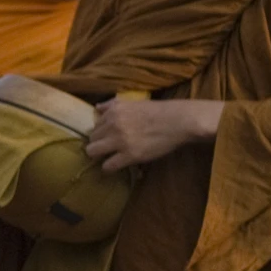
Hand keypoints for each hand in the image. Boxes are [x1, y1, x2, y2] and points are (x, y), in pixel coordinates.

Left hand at [83, 98, 222, 171]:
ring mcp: (120, 141)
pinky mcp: (129, 155)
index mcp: (114, 111)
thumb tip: (97, 107)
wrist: (178, 121)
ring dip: (100, 156)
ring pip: (93, 152)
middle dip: (98, 145)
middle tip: (109, 149)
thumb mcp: (133, 102)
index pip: (95, 126)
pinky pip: (108, 166)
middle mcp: (113, 125)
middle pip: (91, 139)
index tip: (109, 137)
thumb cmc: (159, 111)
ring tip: (110, 157)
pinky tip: (116, 165)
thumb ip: (113, 105)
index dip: (102, 133)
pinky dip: (109, 168)